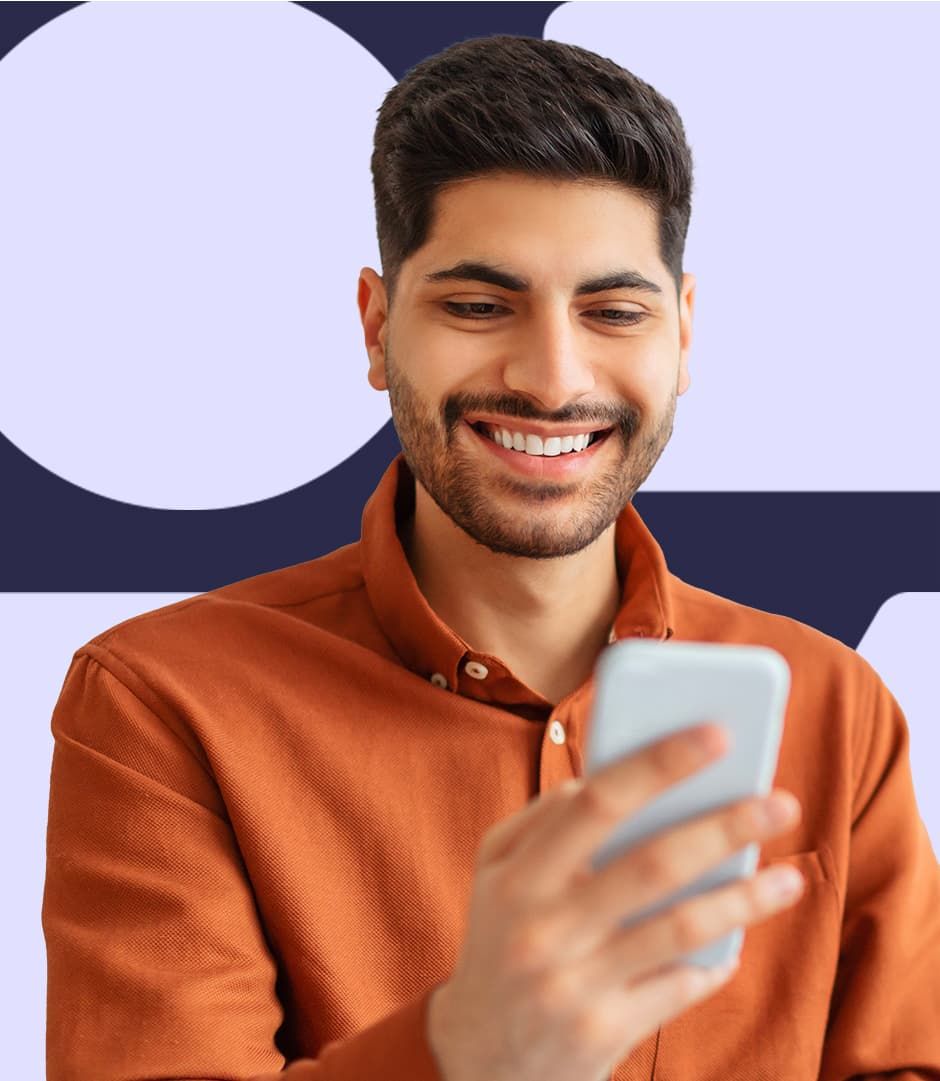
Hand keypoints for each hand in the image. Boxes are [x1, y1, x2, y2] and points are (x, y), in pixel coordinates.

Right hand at [426, 722, 803, 1080]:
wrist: (476, 1055)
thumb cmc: (500, 938)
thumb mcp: (495, 871)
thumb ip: (542, 819)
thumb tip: (607, 778)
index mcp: (518, 874)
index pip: (595, 803)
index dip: (659, 764)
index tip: (717, 735)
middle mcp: (544, 927)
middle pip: (651, 864)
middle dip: (724, 827)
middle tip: (781, 803)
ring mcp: (574, 984)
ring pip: (679, 929)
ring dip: (744, 900)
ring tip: (791, 878)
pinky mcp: (603, 1033)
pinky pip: (678, 988)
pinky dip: (714, 963)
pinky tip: (735, 945)